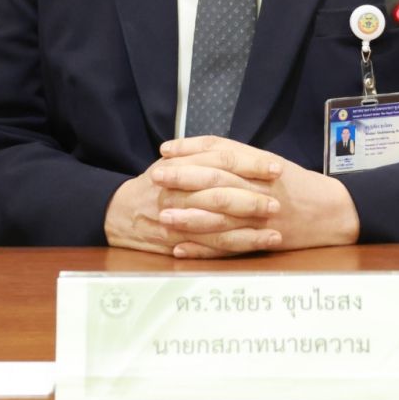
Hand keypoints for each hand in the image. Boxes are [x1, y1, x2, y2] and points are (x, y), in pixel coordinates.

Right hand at [103, 145, 284, 255]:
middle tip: (277, 203)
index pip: (222, 161)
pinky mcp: (180, 243)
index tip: (275, 167)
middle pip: (221, 195)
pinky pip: (212, 248)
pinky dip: (236, 247)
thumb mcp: (172, 161)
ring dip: (251, 231)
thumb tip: (236, 151)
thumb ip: (200, 154)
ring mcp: (180, 222)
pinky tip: (258, 244)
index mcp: (182, 167)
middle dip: (252, 201)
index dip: (251, 164)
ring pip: (219, 227)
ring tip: (277, 231)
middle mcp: (180, 194)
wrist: (120, 213)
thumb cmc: (154, 185)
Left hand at [156, 136, 360, 258]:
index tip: (166, 150)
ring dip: (189, 216)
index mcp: (261, 167)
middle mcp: (259, 190)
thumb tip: (198, 154)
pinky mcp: (261, 242)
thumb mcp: (269, 163)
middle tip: (156, 177)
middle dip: (184, 178)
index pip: (222, 153)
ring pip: (221, 216)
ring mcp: (260, 218)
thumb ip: (238, 160)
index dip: (192, 150)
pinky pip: (229, 247)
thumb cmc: (297, 186)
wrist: (333, 213)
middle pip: (217, 180)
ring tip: (163, 216)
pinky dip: (204, 249)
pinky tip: (181, 248)